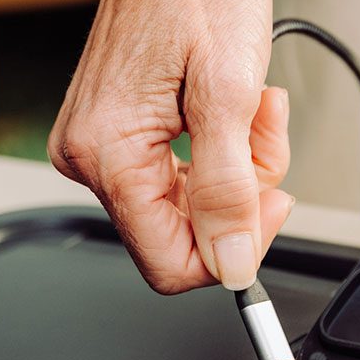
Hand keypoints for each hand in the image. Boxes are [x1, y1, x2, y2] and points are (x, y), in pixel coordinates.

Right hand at [48, 0, 292, 293]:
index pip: (170, 263)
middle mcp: (90, 157)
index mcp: (107, 154)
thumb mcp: (229, 95)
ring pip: (189, 206)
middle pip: (182, 236)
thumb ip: (228, 190)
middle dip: (241, 196)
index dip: (231, 250)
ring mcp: (101, 146)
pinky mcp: (118, 134)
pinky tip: (236, 109)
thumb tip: (229, 264)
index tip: (268, 205)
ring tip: (252, 110)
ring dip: (239, 168)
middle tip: (263, 139)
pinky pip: (180, 175)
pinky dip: (222, 151)